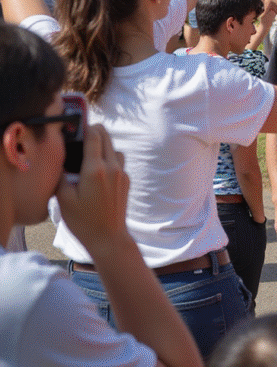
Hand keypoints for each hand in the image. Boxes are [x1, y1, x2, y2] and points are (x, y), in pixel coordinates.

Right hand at [55, 124, 129, 256]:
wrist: (109, 239)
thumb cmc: (83, 221)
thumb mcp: (63, 199)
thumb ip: (60, 176)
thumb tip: (60, 161)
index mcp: (95, 169)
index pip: (94, 135)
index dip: (84, 127)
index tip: (74, 128)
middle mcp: (112, 167)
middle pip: (106, 136)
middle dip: (93, 132)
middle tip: (80, 139)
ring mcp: (122, 173)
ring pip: (114, 147)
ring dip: (103, 146)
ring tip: (89, 156)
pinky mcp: (126, 181)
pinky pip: (119, 161)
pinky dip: (109, 159)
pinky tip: (98, 171)